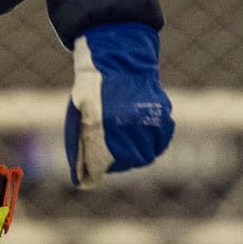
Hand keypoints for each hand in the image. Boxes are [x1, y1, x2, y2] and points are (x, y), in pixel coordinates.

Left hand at [64, 23, 173, 189]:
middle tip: (111, 153)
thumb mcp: (79, 117)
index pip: (99, 165)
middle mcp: (127, 125)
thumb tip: (82, 181)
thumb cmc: (93, 93)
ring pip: (146, 155)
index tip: (91, 179)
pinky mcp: (163, 115)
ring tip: (126, 141)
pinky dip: (153, 142)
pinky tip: (141, 134)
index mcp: (101, 125)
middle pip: (127, 163)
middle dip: (118, 162)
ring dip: (136, 153)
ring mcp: (148, 120)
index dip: (95, 174)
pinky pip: (161, 141)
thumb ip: (81, 147)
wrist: (118, 62)